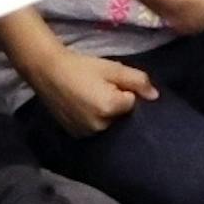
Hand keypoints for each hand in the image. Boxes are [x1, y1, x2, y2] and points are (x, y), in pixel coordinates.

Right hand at [34, 48, 155, 138]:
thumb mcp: (113, 68)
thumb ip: (138, 80)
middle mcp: (100, 126)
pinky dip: (93, 120)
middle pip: (121, 116)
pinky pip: (94, 129)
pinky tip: (82, 106)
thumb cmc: (82, 67)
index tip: (111, 82)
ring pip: (108, 124)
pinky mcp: (76, 135)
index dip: (124, 90)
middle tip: (100, 87)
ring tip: (90, 96)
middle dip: (116, 103)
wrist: (48, 71)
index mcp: (110, 108)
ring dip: (105, 113)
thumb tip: (155, 96)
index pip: (132, 103)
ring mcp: (86, 133)